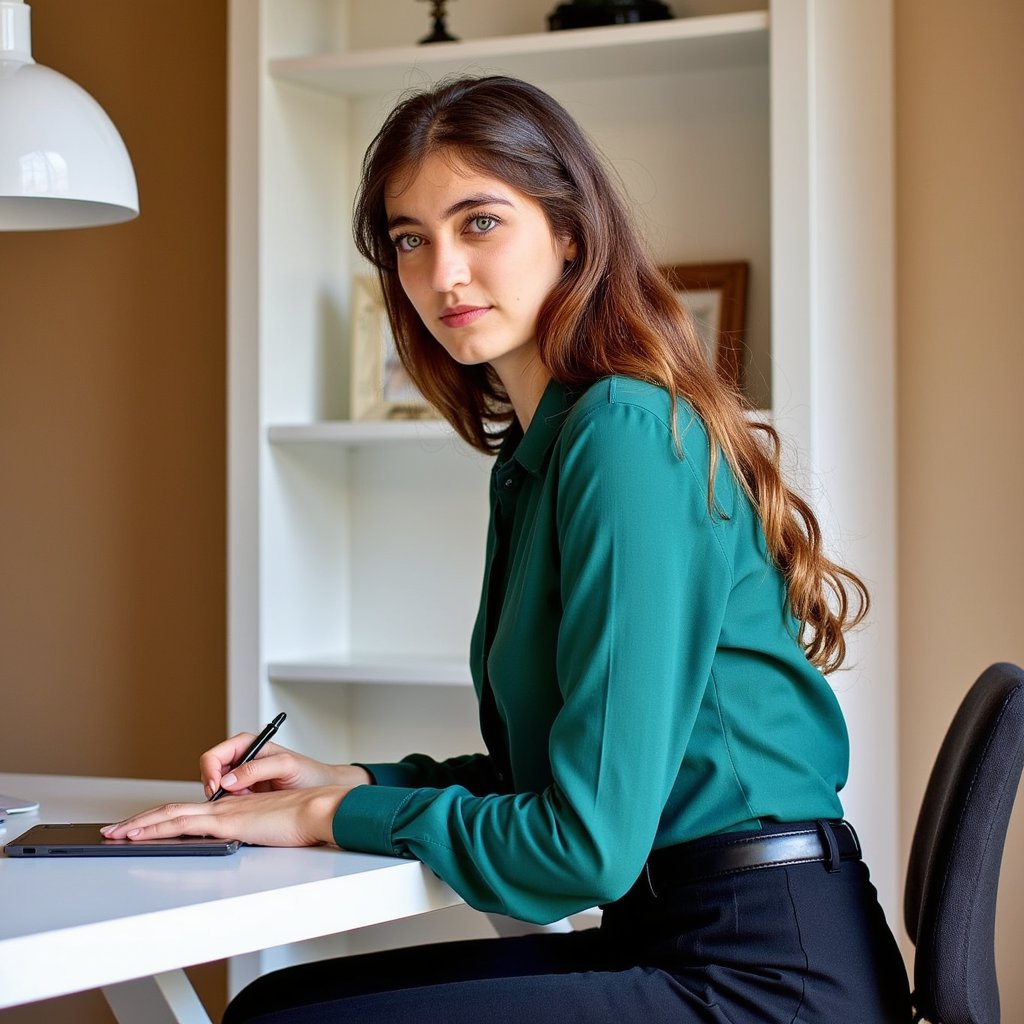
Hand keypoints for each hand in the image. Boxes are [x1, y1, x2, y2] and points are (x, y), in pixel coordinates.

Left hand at [100, 786, 349, 846]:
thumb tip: (247, 843)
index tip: (142, 828)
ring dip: (139, 825)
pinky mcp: (225, 822)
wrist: (317, 809)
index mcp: (233, 808)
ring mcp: (222, 813)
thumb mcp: (272, 828)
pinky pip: (181, 823)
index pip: (189, 811)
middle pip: (172, 811)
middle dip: (140, 822)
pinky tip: (139, 836)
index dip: (163, 819)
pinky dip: (155, 828)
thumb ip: (256, 832)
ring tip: (115, 834)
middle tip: (114, 831)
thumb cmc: (303, 821)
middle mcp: (223, 807)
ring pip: (169, 815)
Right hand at [199, 734, 371, 799]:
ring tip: (238, 805)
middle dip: (212, 786)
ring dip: (220, 798)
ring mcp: (242, 779)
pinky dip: (228, 807)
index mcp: (248, 745)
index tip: (217, 787)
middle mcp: (242, 760)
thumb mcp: (286, 766)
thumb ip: (257, 769)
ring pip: (216, 788)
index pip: (215, 755)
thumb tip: (228, 780)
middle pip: (210, 772)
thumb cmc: (310, 773)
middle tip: (221, 801)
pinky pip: (227, 801)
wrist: (323, 790)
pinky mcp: (246, 795)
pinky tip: (242, 811)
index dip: (210, 771)